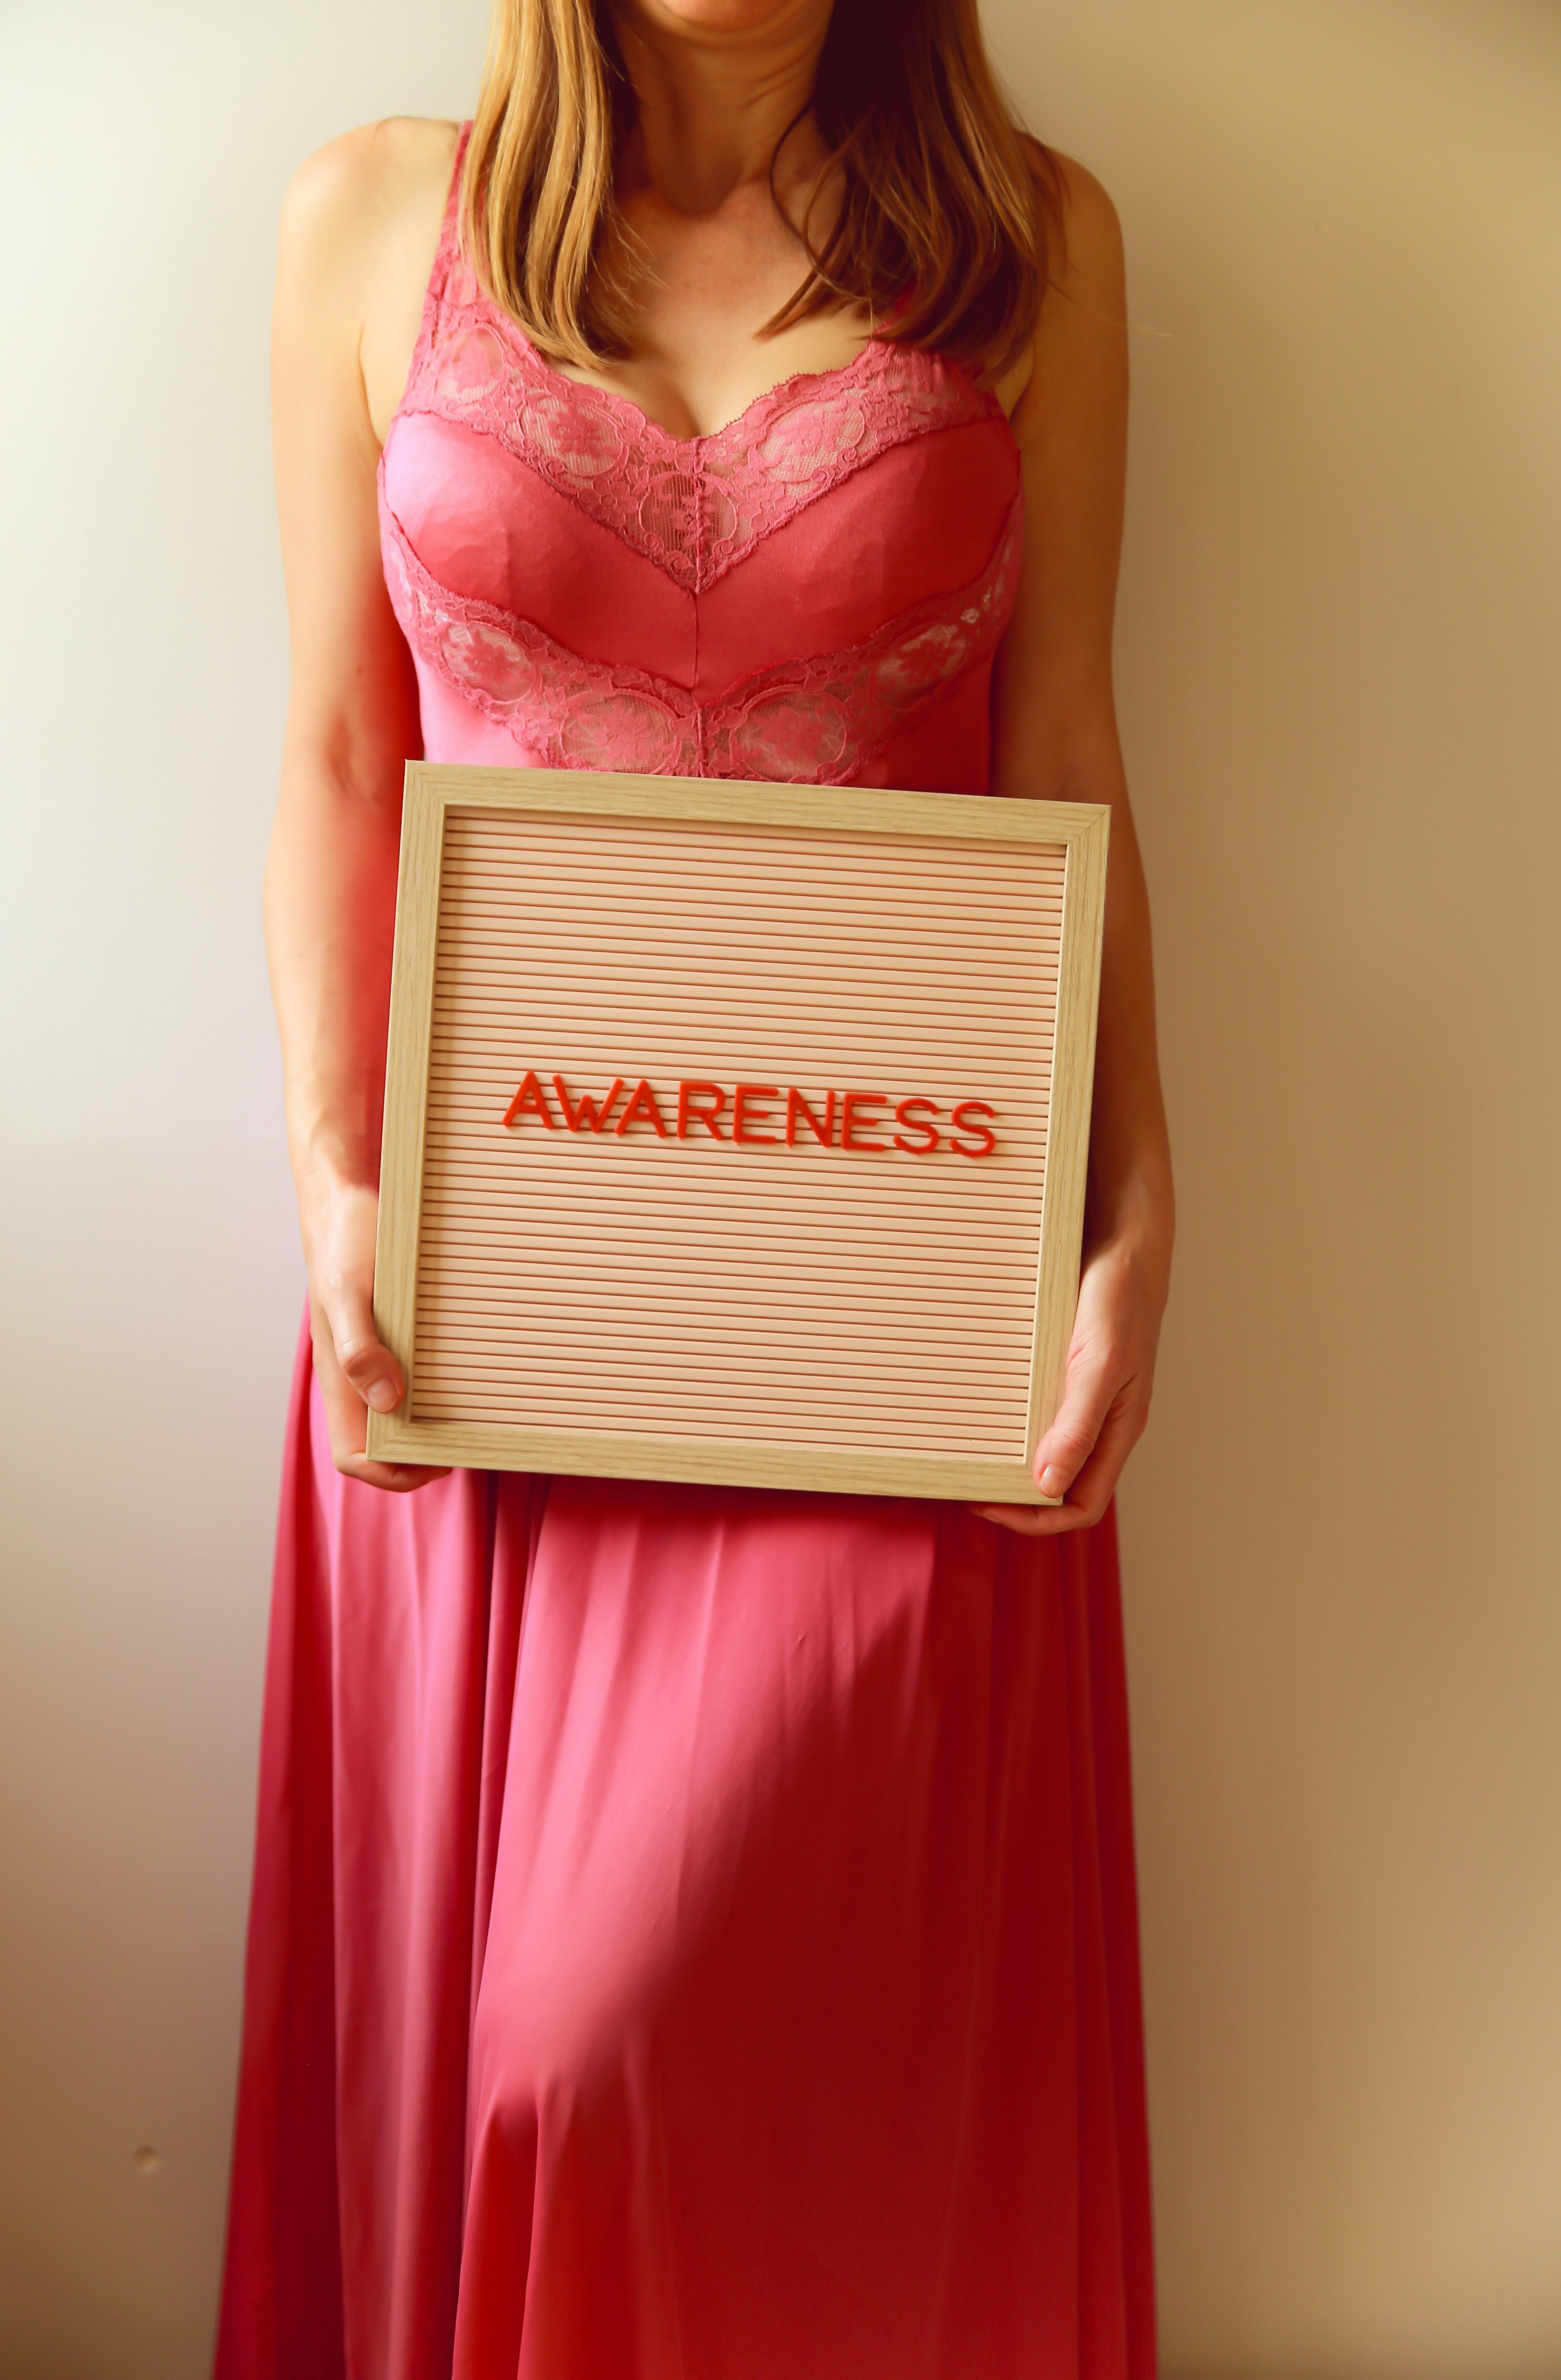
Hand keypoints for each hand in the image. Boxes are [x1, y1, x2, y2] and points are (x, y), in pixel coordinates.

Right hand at [299, 1166, 449, 1492]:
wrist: (346, 1198)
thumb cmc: (344, 1243)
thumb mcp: (348, 1293)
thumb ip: (358, 1348)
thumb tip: (386, 1403)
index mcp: (337, 1380)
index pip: (353, 1456)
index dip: (392, 1473)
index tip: (439, 1461)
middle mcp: (355, 1378)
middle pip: (382, 1445)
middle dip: (422, 1456)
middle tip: (473, 1441)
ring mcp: (373, 1359)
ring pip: (399, 1416)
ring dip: (432, 1425)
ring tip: (479, 1416)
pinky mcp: (393, 1337)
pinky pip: (412, 1378)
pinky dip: (438, 1389)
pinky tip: (470, 1373)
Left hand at [972, 1226, 1166, 1536]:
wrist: (1122, 1236)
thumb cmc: (1120, 1298)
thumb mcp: (1100, 1364)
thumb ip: (1078, 1426)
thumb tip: (1048, 1487)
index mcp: (1117, 1431)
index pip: (1080, 1507)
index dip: (1034, 1518)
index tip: (985, 1504)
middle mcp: (1100, 1421)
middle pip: (1058, 1486)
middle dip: (1012, 1495)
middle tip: (961, 1481)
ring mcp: (1081, 1395)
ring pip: (1043, 1450)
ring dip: (1007, 1460)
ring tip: (964, 1452)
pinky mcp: (1063, 1369)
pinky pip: (1034, 1411)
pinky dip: (1006, 1422)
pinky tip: (979, 1408)